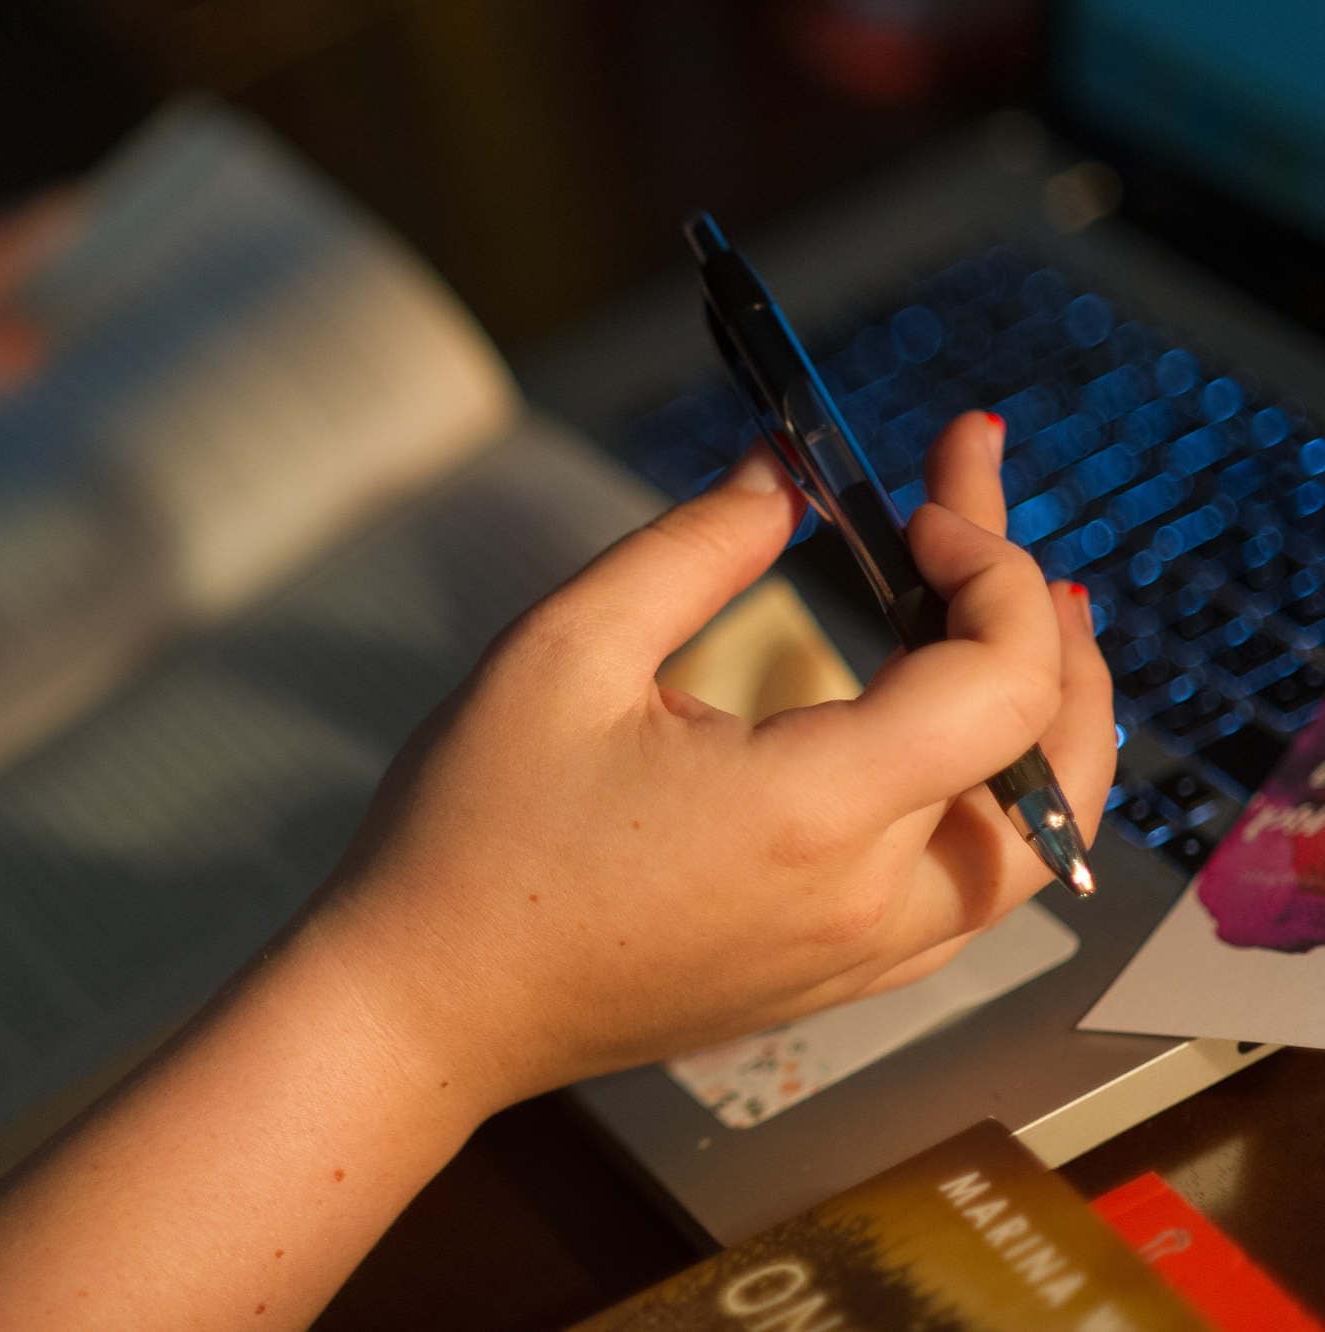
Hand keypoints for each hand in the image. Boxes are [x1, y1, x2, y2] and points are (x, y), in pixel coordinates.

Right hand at [312, 411, 1114, 1110]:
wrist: (425, 1007)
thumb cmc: (473, 833)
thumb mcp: (563, 653)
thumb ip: (692, 548)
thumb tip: (783, 473)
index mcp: (813, 813)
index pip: (1000, 683)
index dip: (988, 569)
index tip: (918, 506)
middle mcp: (866, 903)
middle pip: (1055, 769)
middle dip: (1047, 630)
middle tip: (993, 536)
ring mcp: (856, 961)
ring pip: (1033, 849)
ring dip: (1049, 726)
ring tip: (1021, 626)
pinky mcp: (828, 986)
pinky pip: (966, 896)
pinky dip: (996, 805)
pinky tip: (951, 750)